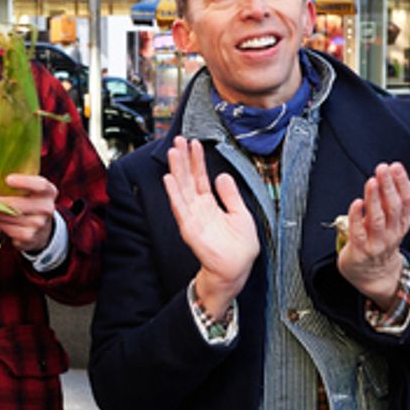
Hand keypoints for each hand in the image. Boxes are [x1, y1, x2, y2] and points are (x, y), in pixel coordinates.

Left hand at [0, 171, 56, 254]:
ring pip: (8, 218)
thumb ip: (20, 182)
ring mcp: (39, 224)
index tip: (7, 179)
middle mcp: (47, 208)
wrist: (43, 229)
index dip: (23, 182)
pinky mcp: (29, 237)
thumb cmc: (31, 203)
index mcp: (49, 192)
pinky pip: (7, 229)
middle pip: (16, 204)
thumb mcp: (32, 190)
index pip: (40, 185)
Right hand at [163, 136, 259, 313]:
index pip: (200, 177)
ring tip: (173, 152)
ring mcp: (192, 218)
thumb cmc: (240, 246)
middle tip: (178, 140)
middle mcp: (198, 209)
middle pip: (187, 179)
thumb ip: (230, 195)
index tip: (194, 143)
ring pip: (181, 189)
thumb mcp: (241, 213)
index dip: (197, 160)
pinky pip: (180, 208)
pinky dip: (174, 194)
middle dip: (183, 159)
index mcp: (210, 204)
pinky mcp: (190, 229)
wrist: (236, 269)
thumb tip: (222, 175)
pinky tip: (169, 179)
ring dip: (176, 171)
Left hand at [336, 160, 409, 307]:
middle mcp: (391, 233)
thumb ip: (402, 203)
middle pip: (392, 208)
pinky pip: (358, 233)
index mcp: (400, 223)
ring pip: (377, 219)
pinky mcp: (359, 251)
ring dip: (374, 199)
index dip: (401, 183)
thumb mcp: (395, 223)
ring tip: (372, 182)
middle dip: (388, 186)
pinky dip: (357, 217)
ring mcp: (376, 243)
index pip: (405, 202)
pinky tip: (356, 203)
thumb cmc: (381, 243)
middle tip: (383, 169)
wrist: (374, 275)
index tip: (396, 167)